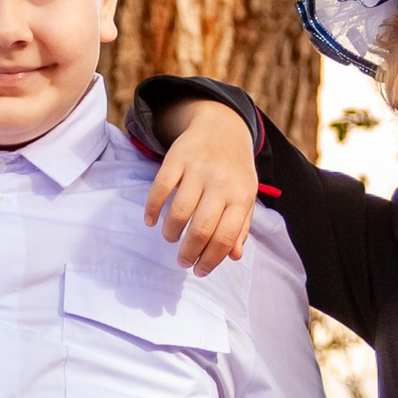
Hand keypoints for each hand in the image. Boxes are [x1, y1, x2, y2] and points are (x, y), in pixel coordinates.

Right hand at [143, 109, 257, 274]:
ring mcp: (197, 170)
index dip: (211, 260)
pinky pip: (159, 189)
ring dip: (171, 233)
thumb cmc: (234, 169)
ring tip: (171, 238)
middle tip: (183, 262)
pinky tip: (151, 221)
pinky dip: (151, 209)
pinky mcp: (176, 158)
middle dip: (189, 253)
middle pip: (201, 229)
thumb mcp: (246, 196)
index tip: (199, 270)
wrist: (221, 126)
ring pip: (179, 212)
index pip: (225, 237)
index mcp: (241, 196)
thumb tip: (233, 256)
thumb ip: (240, 226)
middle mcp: (220, 183)